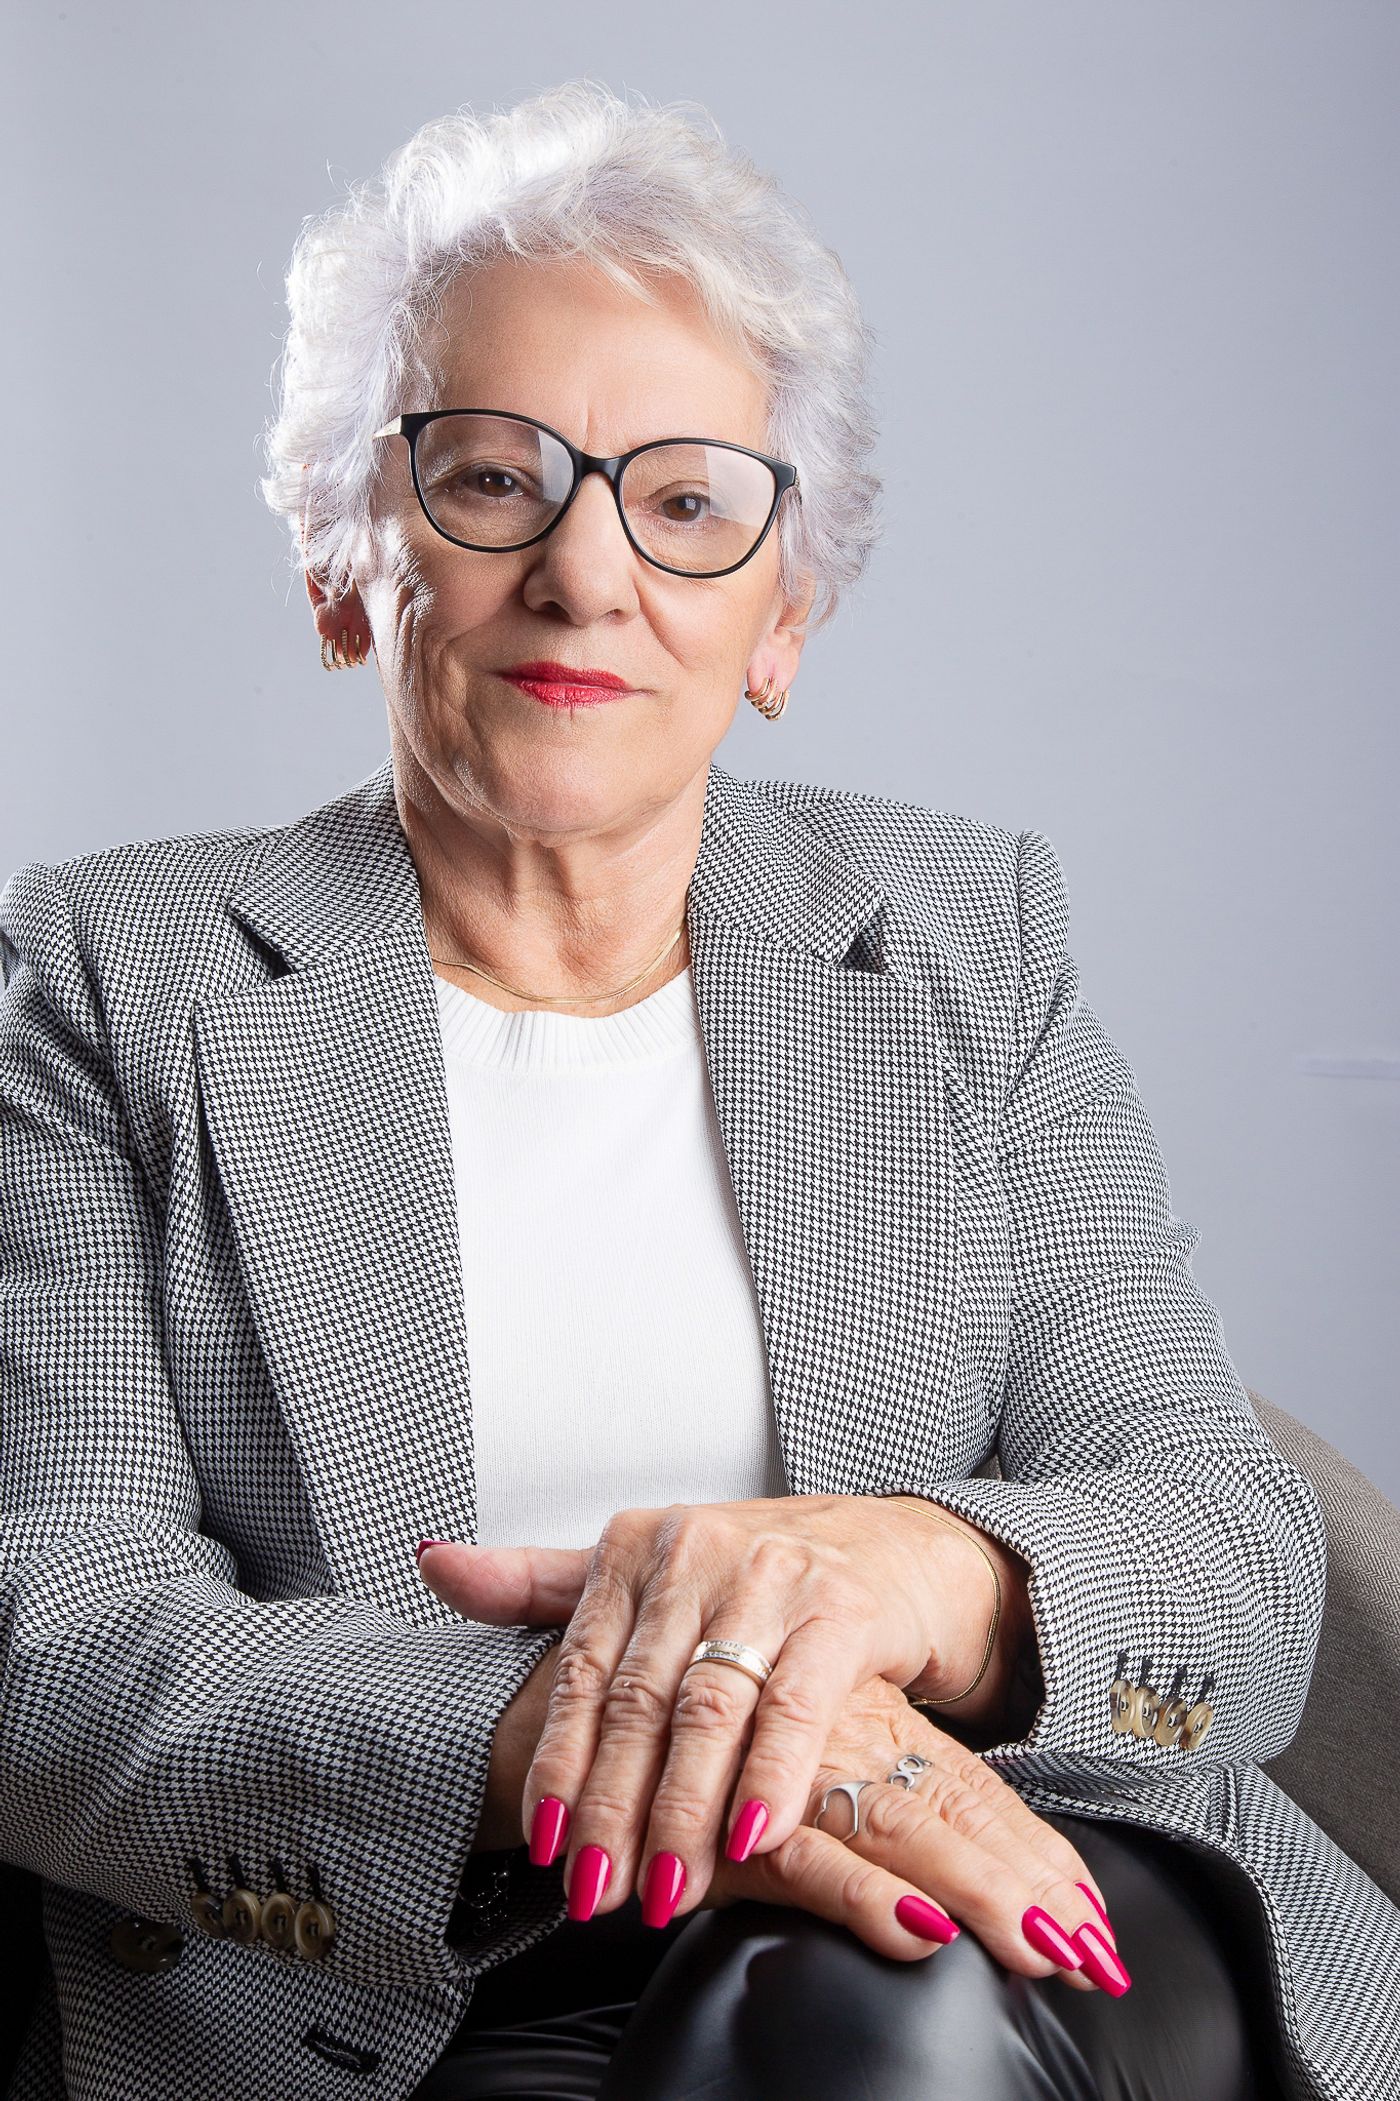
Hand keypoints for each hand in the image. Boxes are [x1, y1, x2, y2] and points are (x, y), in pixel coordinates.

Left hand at [416, 1491, 1020, 1923]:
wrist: (894, 1545)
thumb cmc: (758, 1573)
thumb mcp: (648, 1570)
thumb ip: (540, 1584)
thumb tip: (432, 1562)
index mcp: (638, 1549)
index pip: (583, 1669)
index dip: (560, 1760)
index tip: (543, 1844)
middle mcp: (697, 1552)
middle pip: (641, 1701)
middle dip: (615, 1807)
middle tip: (596, 1894)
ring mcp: (771, 1578)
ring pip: (711, 1711)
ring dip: (683, 1811)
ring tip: (665, 1892)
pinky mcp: (842, 1608)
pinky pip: (798, 1706)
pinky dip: (771, 1779)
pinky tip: (751, 1840)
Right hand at [699, 1676, 1125, 1991]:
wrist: (571, 1722)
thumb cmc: (687, 1759)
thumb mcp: (790, 1774)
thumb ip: (860, 1819)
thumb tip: (942, 1896)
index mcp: (859, 1719)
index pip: (966, 1789)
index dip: (1034, 1853)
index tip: (1094, 1921)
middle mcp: (831, 1736)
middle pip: (949, 1809)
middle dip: (1029, 1883)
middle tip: (1094, 1951)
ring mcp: (783, 1774)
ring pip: (897, 1830)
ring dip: (976, 1892)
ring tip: (1042, 1949)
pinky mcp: (723, 1824)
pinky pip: (804, 1861)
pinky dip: (862, 1898)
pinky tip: (918, 1932)